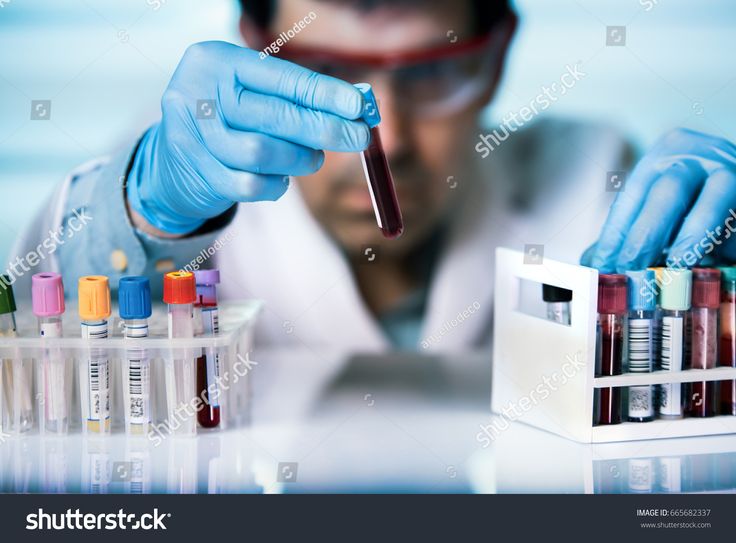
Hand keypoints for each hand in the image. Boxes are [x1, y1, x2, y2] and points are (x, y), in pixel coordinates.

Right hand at [126, 41, 368, 233]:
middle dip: (324, 129)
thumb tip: (355, 109)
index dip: (324, 94)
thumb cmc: (228, 117)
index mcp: (217, 61)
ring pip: (262, 153)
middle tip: (357, 138)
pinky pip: (250, 184)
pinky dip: (275, 184)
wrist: (172, 158)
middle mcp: (199, 92)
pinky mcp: (197, 171)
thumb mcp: (250, 92)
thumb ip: (294, 97)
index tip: (358, 107)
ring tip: (312, 159)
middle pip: (275, 116)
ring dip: (299, 159)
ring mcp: (193, 134)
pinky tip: (281, 178)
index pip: (281, 78)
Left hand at [581, 128, 735, 271]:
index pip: (632, 195)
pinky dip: (724, 246)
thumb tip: (594, 265)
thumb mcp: (657, 206)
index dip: (615, 234)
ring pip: (711, 205)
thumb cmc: (693, 199)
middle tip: (632, 269)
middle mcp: (699, 156)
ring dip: (690, 241)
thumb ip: (628, 231)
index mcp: (665, 155)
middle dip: (646, 235)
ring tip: (675, 268)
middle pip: (667, 192)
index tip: (603, 266)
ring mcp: (732, 172)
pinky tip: (713, 263)